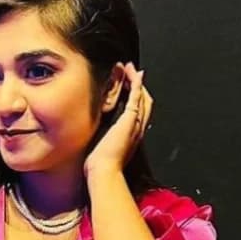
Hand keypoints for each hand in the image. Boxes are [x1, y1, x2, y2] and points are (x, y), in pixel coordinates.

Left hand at [84, 62, 153, 178]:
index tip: (130, 88)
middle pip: (144, 103)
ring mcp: (135, 123)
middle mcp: (137, 129)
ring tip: (132, 69)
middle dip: (140, 87)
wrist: (105, 170)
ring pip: (142, 97)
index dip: (136, 99)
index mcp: (131, 136)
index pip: (138, 113)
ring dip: (137, 81)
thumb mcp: (103, 150)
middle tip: (134, 73)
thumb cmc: (102, 166)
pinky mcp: (130, 119)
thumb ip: (103, 141)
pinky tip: (134, 73)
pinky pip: (136, 97)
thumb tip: (95, 140)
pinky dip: (137, 84)